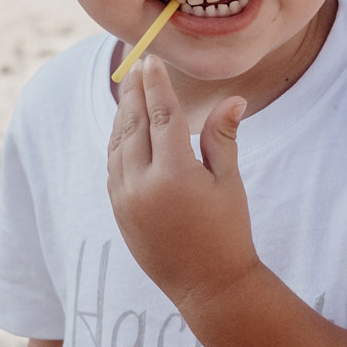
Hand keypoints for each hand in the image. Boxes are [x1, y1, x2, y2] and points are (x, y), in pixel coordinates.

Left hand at [107, 57, 258, 310]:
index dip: (156, 86)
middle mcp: (143, 185)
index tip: (151, 61)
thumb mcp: (229, 183)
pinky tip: (126, 127)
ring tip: (131, 91)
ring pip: (117, 143)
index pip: (162, 116)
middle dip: (135, 92)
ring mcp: (125, 198)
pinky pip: (112, 165)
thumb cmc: (227, 232)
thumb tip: (233, 99)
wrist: (206, 285)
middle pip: (133, 124)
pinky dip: (118, 140)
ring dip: (123, 114)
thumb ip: (222, 138)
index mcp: (175, 175)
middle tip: (137, 65)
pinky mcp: (118, 210)